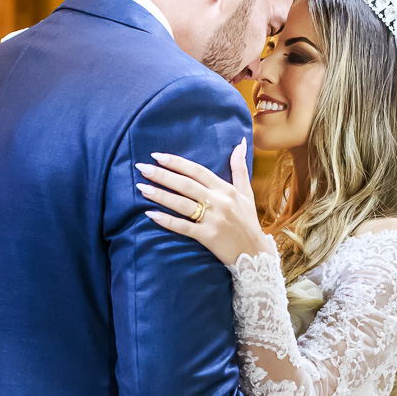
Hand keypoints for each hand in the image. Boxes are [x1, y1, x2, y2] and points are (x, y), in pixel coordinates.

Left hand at [137, 140, 272, 265]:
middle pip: (186, 185)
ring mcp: (213, 220)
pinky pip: (183, 227)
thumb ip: (240, 167)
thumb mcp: (247, 192)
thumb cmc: (248, 222)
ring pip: (182, 204)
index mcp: (226, 189)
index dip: (177, 162)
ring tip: (141, 187)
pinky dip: (167, 221)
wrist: (254, 253)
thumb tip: (241, 142)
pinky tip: (151, 214)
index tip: (157, 156)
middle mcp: (219, 202)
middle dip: (162, 175)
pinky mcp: (208, 237)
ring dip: (160, 195)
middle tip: (141, 167)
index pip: (198, 171)